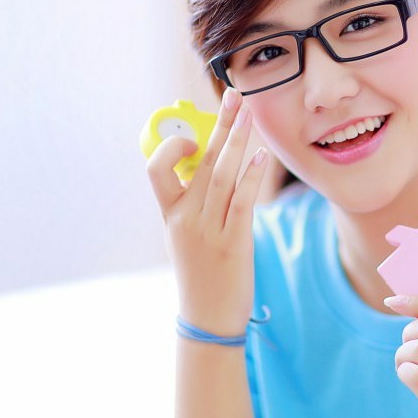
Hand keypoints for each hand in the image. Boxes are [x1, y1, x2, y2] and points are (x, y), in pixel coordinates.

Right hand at [145, 87, 267, 335]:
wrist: (208, 320)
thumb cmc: (202, 276)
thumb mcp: (186, 238)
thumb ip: (194, 205)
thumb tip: (209, 171)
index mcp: (171, 215)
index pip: (157, 169)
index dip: (173, 146)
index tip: (196, 130)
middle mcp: (185, 219)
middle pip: (199, 162)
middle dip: (218, 126)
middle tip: (234, 97)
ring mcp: (208, 231)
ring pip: (220, 176)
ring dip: (236, 141)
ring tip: (249, 115)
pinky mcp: (232, 244)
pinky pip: (240, 203)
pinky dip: (250, 178)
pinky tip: (260, 156)